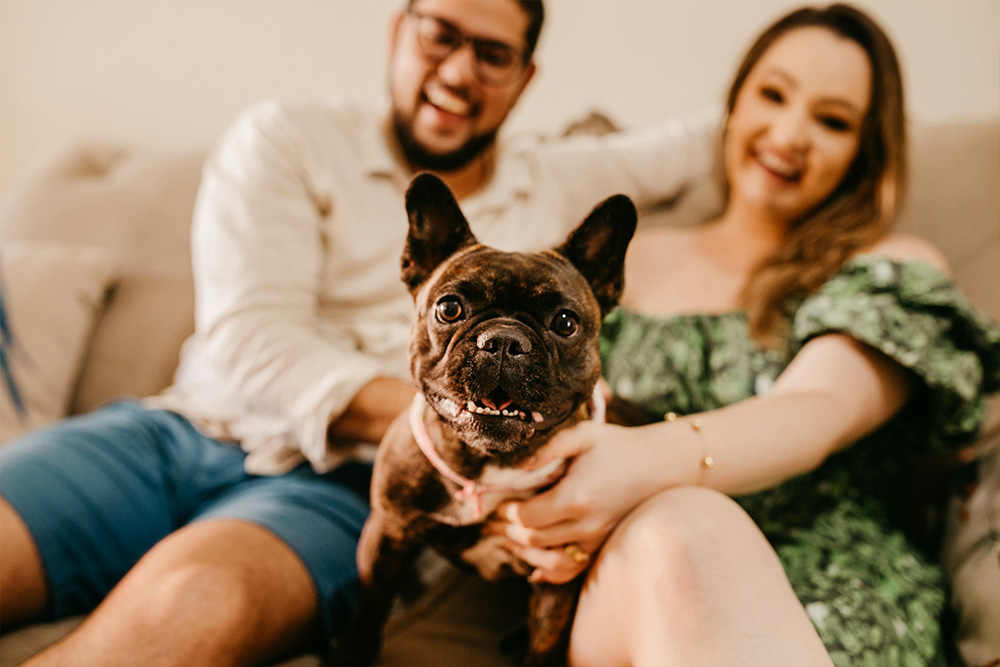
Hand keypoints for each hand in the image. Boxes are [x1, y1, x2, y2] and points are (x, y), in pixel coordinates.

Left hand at [493, 420, 663, 582]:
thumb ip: (548, 447)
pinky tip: (535, 564)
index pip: (528, 516)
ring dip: (525, 550)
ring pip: (549, 560)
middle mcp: (587, 524)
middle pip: (534, 539)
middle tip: (502, 518)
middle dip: (511, 529)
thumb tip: (516, 464)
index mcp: (577, 496)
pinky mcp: (604, 547)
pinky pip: (572, 570)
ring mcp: (597, 540)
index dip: (509, 511)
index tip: (503, 501)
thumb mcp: (583, 435)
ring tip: (514, 535)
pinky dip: (550, 571)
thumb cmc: (618, 447)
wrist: (661, 466)